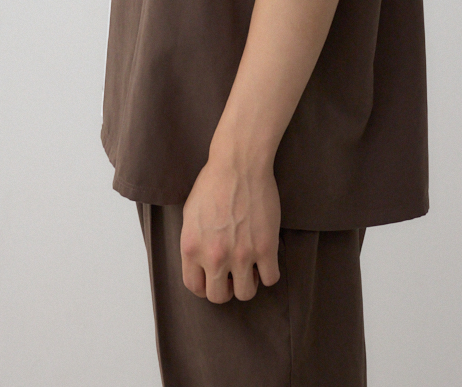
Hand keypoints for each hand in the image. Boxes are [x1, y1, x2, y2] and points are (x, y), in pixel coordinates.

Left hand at [180, 150, 281, 302]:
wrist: (239, 164)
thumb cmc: (214, 183)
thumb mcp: (190, 214)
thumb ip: (193, 243)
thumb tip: (200, 264)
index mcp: (191, 248)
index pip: (194, 287)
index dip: (205, 286)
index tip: (214, 278)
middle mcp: (214, 256)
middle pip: (219, 297)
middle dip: (226, 287)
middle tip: (233, 273)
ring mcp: (241, 254)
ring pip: (246, 294)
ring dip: (248, 282)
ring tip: (250, 265)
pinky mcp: (265, 248)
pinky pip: (271, 279)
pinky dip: (269, 273)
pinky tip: (266, 257)